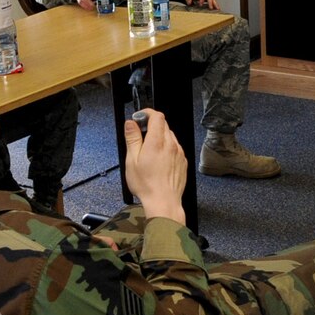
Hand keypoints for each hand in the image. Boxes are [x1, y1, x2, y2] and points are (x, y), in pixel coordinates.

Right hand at [122, 109, 187, 223]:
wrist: (163, 202)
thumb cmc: (147, 185)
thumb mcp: (131, 160)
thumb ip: (132, 138)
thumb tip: (131, 123)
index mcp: (157, 142)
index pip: (157, 116)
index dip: (147, 113)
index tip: (140, 117)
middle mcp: (171, 145)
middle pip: (164, 125)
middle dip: (151, 125)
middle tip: (140, 136)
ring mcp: (179, 153)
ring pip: (170, 136)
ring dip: (160, 137)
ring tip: (149, 152)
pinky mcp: (183, 162)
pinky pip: (175, 148)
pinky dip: (167, 148)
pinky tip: (159, 161)